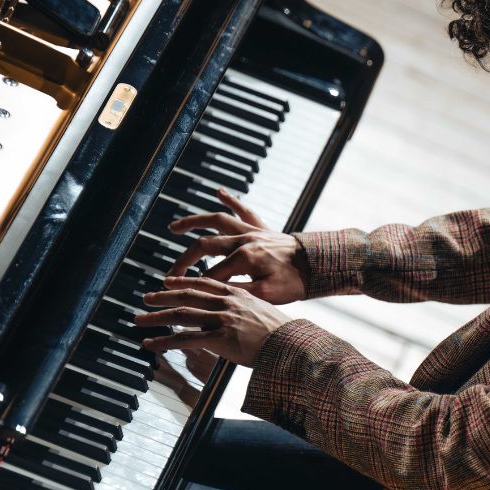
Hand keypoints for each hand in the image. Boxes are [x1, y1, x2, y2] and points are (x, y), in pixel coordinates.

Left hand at [135, 276, 292, 365]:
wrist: (292, 344)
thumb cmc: (282, 333)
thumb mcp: (262, 311)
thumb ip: (244, 310)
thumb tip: (235, 316)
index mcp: (237, 294)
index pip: (204, 282)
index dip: (183, 281)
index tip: (168, 282)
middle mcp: (226, 302)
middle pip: (187, 295)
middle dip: (163, 296)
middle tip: (147, 298)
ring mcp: (222, 319)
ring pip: (181, 315)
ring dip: (156, 317)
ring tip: (140, 320)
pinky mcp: (219, 338)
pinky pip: (184, 339)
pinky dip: (164, 341)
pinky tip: (151, 343)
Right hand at [167, 188, 305, 304]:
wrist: (320, 265)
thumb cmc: (296, 283)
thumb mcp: (267, 296)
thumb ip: (238, 292)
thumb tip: (212, 295)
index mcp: (244, 258)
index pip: (210, 274)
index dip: (193, 286)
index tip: (177, 296)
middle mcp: (244, 239)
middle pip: (204, 246)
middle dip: (184, 261)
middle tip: (169, 274)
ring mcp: (253, 231)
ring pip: (217, 221)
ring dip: (194, 222)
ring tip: (174, 227)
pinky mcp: (263, 228)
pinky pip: (244, 210)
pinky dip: (231, 200)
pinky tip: (219, 192)